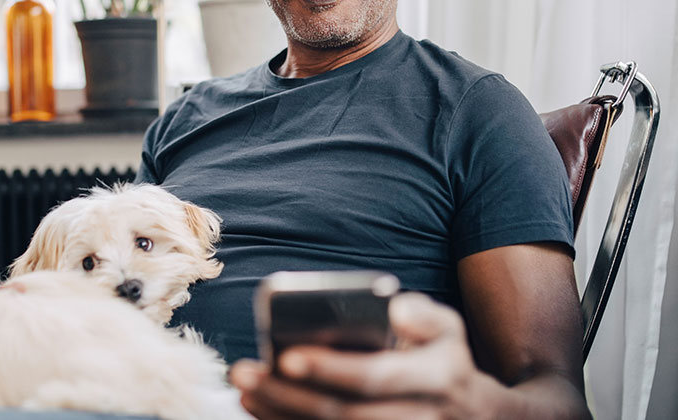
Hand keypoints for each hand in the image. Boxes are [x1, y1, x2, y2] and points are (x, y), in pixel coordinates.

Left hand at [231, 293, 496, 419]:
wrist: (474, 417)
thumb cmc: (442, 359)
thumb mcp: (449, 329)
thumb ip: (425, 316)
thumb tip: (397, 310)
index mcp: (438, 377)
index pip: (376, 377)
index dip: (330, 369)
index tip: (286, 355)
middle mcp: (421, 418)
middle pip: (344, 415)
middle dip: (287, 396)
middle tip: (243, 373)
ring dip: (280, 417)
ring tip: (245, 390)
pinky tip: (261, 410)